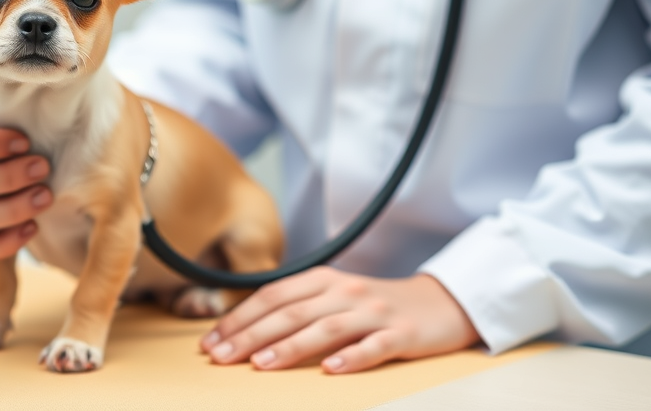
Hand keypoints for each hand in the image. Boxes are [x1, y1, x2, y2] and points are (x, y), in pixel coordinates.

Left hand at [200, 267, 479, 372]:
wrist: (440, 304)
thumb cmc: (375, 305)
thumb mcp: (333, 296)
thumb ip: (296, 307)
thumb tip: (245, 329)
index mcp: (324, 281)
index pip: (272, 296)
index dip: (239, 318)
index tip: (210, 341)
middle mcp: (345, 292)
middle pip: (290, 313)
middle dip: (250, 335)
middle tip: (220, 358)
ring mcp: (374, 312)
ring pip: (326, 328)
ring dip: (290, 347)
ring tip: (260, 365)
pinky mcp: (402, 334)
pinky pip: (374, 346)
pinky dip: (352, 357)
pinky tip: (331, 370)